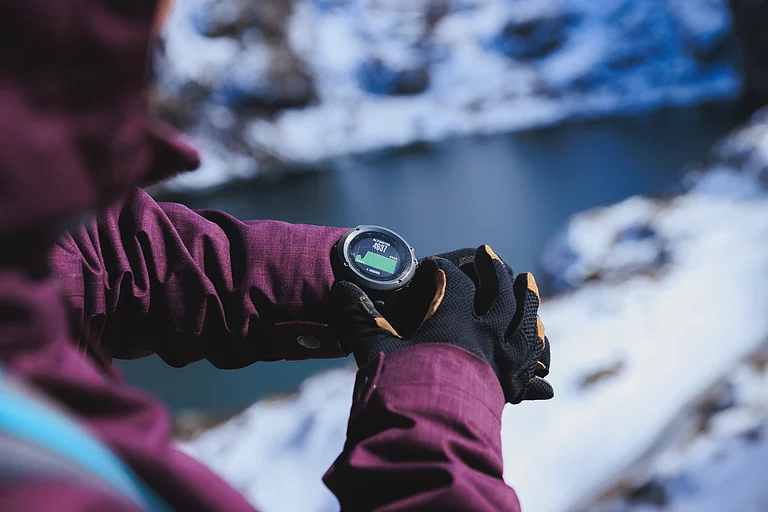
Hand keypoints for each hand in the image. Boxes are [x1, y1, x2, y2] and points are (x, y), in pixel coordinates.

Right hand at [330, 245, 552, 403]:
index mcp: (454, 319)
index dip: (442, 267)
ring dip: (526, 296)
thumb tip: (340, 288)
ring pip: (524, 318)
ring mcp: (503, 358)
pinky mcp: (511, 384)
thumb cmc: (400, 390)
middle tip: (488, 253)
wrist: (429, 439)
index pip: (454, 279)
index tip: (432, 264)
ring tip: (526, 280)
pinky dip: (536, 342)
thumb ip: (359, 317)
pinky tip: (538, 338)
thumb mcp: (374, 350)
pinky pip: (531, 355)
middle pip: (498, 290)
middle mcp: (485, 333)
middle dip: (492, 268)